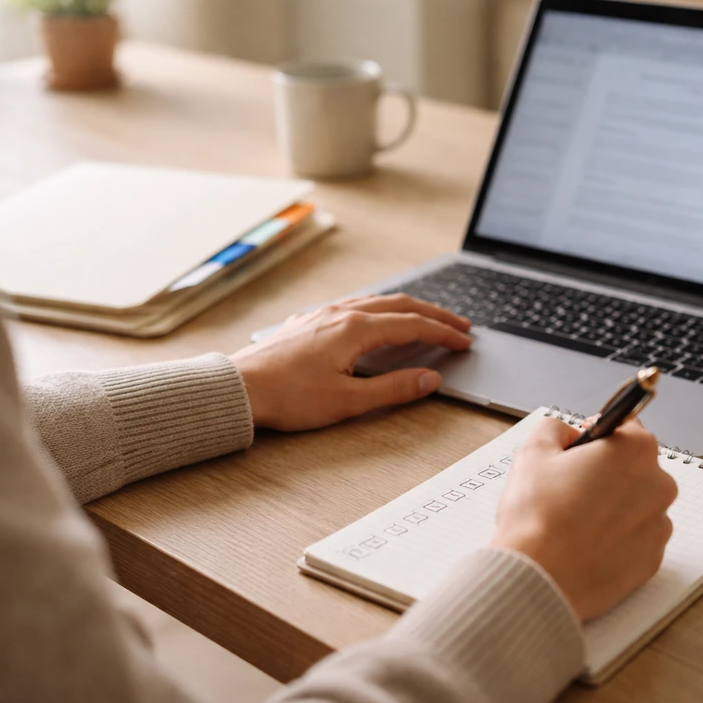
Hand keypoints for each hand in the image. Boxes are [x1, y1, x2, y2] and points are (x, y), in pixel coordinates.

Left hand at [231, 294, 470, 430]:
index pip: (413, 325)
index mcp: (355, 329)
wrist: (237, 390)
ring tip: (426, 318)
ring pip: (375, 301)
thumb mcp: (347, 401)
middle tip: (459, 325)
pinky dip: (378, 309)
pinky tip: (374, 319)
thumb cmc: (287, 397)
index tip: (464, 341)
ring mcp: (322, 315)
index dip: (443, 333)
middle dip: (433, 314)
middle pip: (399, 305)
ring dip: (407, 309)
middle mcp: (341, 313)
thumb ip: (393, 389)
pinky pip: (353, 305)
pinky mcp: (307, 323)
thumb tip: (429, 379)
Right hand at [490, 417, 676, 621]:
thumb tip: (567, 433)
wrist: (539, 577)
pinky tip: (585, 542)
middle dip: (606, 471)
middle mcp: (658, 485)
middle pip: (634, 466)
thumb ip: (556, 428)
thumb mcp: (533, 451)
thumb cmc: (536, 516)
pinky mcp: (652, 560)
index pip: (627, 425)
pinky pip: (636, 538)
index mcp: (634, 450)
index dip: (599, 434)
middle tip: (569, 487)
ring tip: (574, 520)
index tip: (581, 448)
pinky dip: (616, 537)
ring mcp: (658, 526)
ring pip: (636, 503)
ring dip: (612, 505)